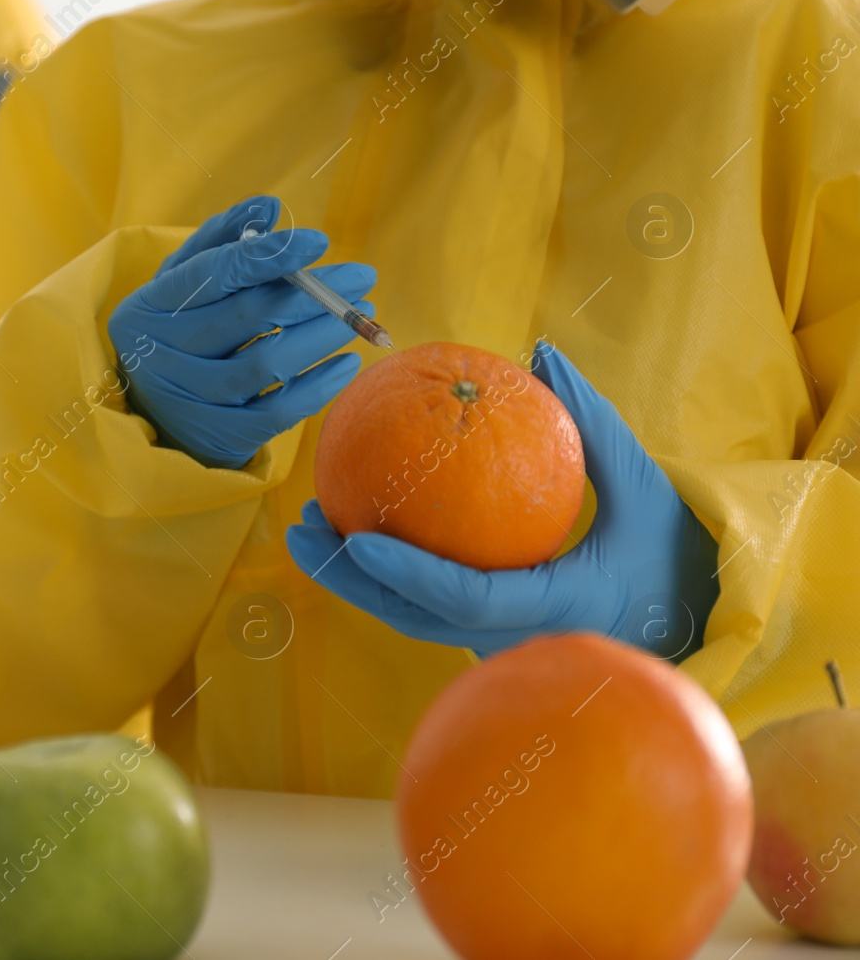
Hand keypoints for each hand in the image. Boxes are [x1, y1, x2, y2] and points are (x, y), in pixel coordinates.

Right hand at [107, 196, 376, 469]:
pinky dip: (319, 387)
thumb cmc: (177, 327)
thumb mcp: (183, 279)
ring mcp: (191, 398)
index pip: (215, 273)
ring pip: (267, 364)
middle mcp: (164, 352)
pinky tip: (346, 363)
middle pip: (249, 316)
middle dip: (314, 293)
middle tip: (362, 279)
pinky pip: (278, 412)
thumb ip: (223, 238)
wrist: (150, 409)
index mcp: (152, 304)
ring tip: (361, 316)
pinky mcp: (219, 434)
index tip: (320, 241)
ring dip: (323, 336)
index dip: (271, 256)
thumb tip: (269, 206)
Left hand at [286, 341, 719, 657]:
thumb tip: (541, 350)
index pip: (464, 599)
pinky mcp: (491, 636)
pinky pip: (427, 609)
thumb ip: (590, 421)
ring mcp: (501, 644)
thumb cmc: (675, 550)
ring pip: (411, 620)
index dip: (407, 573)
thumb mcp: (644, 483)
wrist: (695, 619)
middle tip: (299, 530)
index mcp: (555, 609)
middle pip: (414, 619)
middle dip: (350, 580)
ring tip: (307, 528)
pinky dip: (385, 576)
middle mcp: (517, 639)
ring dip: (354, 580)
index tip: (356, 538)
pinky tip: (352, 528)